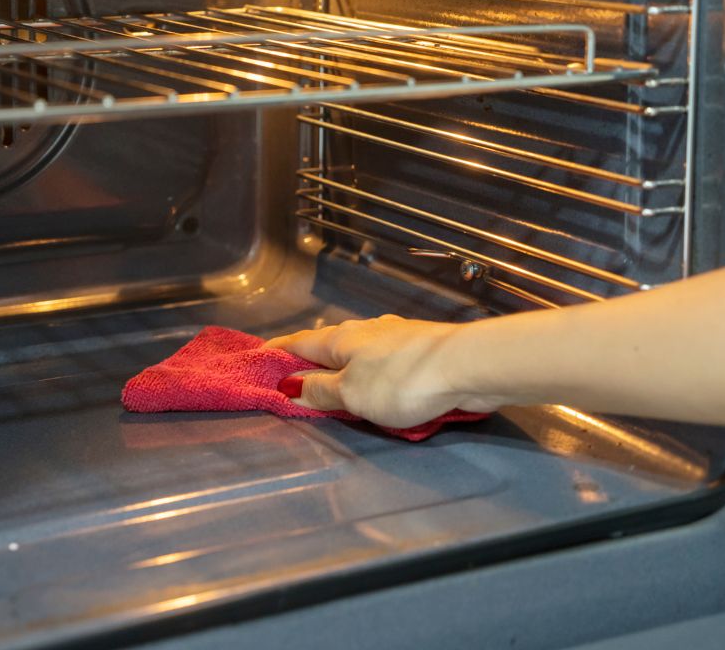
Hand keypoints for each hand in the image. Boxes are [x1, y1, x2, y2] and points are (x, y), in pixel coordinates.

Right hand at [265, 315, 505, 427]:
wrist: (466, 365)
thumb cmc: (403, 380)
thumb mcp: (352, 394)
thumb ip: (321, 391)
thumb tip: (291, 386)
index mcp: (340, 339)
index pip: (298, 342)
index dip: (277, 352)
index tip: (258, 358)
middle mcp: (365, 331)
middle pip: (328, 343)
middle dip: (310, 358)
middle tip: (294, 375)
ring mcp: (395, 336)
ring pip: (358, 348)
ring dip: (342, 363)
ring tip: (334, 381)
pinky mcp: (419, 349)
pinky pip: (382, 358)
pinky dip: (370, 369)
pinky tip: (377, 379)